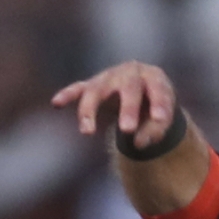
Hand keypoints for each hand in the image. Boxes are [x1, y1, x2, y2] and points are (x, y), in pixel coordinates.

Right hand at [52, 62, 180, 151]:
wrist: (143, 89)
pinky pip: (78, 89)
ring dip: (90, 110)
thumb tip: (138, 144)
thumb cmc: (154, 105)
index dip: (159, 104)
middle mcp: (130, 73)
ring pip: (97, 90)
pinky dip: (67, 95)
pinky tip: (56, 103)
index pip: (158, 89)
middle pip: (129, 88)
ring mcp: (109, 78)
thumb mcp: (162, 117)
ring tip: (87, 132)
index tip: (160, 119)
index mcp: (153, 77)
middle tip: (127, 130)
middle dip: (128, 109)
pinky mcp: (93, 85)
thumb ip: (155, 129)